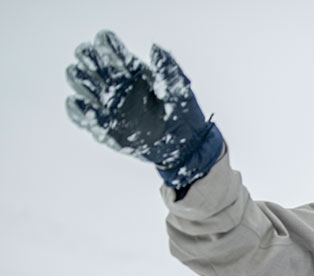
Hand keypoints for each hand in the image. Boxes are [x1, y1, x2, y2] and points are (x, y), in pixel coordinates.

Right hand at [66, 30, 223, 187]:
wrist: (185, 146)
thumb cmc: (184, 115)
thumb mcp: (179, 89)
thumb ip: (167, 67)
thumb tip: (155, 47)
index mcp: (134, 74)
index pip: (113, 53)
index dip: (105, 45)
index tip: (103, 40)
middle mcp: (119, 88)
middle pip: (92, 66)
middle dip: (87, 59)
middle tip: (87, 57)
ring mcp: (110, 108)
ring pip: (83, 87)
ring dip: (79, 80)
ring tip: (80, 77)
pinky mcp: (106, 128)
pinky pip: (84, 118)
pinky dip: (78, 110)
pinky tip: (78, 102)